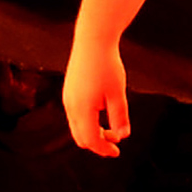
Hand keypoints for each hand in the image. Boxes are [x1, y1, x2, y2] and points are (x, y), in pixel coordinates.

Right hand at [59, 33, 134, 159]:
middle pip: (81, 137)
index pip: (91, 140)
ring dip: (93, 131)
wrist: (93, 40)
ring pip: (77, 126)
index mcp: (82, 110)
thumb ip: (119, 117)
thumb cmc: (107, 65)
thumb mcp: (118, 93)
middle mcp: (71, 106)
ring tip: (111, 126)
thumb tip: (123, 135)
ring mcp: (67, 98)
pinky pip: (75, 114)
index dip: (104, 149)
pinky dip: (87, 121)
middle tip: (114, 141)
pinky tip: (101, 111)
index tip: (117, 151)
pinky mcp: (69, 90)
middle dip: (97, 143)